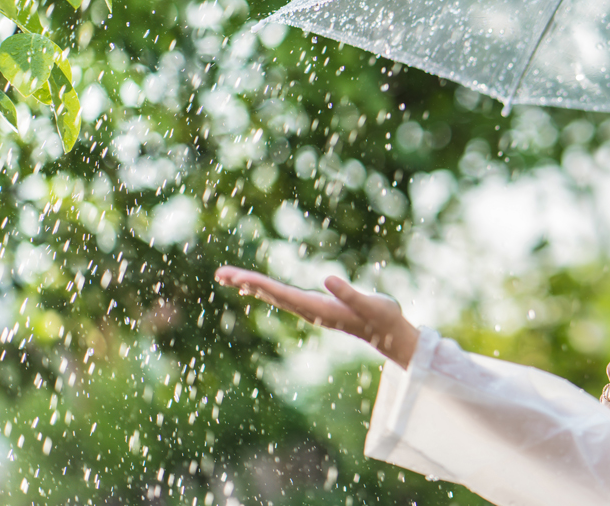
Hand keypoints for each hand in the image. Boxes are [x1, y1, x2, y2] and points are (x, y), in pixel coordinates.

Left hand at [215, 266, 418, 368]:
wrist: (389, 335)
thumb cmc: (383, 317)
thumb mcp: (370, 303)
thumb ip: (349, 293)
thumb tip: (327, 279)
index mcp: (319, 308)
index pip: (282, 294)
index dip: (260, 284)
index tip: (237, 278)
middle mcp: (309, 311)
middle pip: (271, 295)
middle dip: (246, 283)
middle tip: (219, 274)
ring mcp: (310, 310)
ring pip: (273, 296)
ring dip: (250, 286)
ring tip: (227, 278)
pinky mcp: (315, 307)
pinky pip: (282, 296)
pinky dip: (264, 289)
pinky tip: (253, 287)